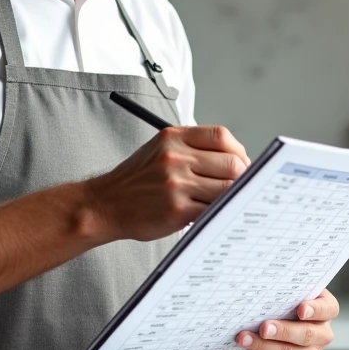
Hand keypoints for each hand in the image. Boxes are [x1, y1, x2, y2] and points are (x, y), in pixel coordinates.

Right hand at [86, 125, 249, 241]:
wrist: (106, 204)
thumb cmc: (137, 180)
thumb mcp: (161, 149)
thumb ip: (194, 149)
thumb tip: (236, 161)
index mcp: (173, 137)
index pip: (221, 136)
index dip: (239, 151)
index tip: (241, 163)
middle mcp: (175, 157)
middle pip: (231, 163)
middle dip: (242, 177)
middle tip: (240, 187)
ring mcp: (176, 183)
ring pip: (227, 188)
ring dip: (233, 197)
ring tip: (227, 202)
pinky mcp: (177, 209)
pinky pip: (214, 209)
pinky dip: (221, 212)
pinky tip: (215, 214)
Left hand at [236, 290, 338, 349]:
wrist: (281, 315)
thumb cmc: (288, 300)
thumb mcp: (291, 289)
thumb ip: (286, 288)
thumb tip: (265, 287)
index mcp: (326, 310)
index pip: (327, 309)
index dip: (315, 310)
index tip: (301, 309)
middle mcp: (322, 333)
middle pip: (307, 335)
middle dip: (283, 332)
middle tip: (263, 328)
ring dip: (266, 348)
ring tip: (247, 340)